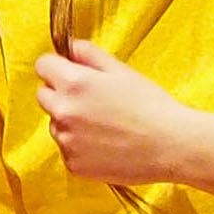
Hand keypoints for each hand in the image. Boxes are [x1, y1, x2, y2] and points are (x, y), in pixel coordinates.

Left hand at [34, 39, 188, 184]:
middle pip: (44, 95)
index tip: (72, 73)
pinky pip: (68, 148)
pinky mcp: (73, 164)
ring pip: (56, 124)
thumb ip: (89, 54)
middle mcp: (63, 111)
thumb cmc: (151, 106)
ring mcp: (66, 140)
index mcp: (73, 83)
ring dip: (70, 122)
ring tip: (105, 126)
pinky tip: (107, 145)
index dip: (58, 66)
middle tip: (93, 101)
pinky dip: (81, 146)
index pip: (42, 65)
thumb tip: (70, 48)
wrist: (171, 146)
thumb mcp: (122, 71)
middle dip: (62, 94)